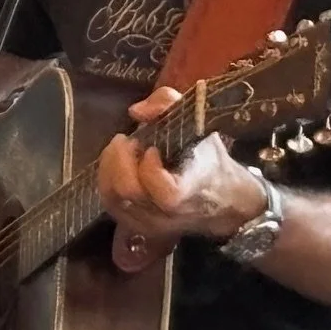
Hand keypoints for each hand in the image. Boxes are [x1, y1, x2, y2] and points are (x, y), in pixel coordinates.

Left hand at [95, 87, 267, 268]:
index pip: (165, 194)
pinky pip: (108, 201)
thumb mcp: (198, 122)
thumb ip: (167, 103)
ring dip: (111, 165)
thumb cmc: (208, 159)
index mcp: (191, 194)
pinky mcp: (135, 226)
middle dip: (121, 159)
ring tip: (124, 149)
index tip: (153, 147)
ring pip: (113, 197)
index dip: (151, 168)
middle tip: (131, 141)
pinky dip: (107, 176)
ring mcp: (150, 225)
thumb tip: (135, 112)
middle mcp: (168, 216)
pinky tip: (118, 162)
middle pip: (129, 192)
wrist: (223, 201)